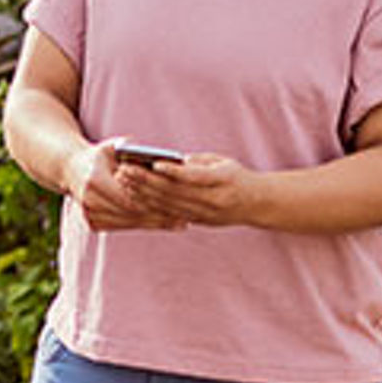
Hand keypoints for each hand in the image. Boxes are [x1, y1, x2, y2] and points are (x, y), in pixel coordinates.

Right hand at [62, 138, 186, 231]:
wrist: (71, 169)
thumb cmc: (101, 154)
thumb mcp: (114, 145)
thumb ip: (133, 150)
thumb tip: (159, 158)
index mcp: (94, 180)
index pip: (129, 197)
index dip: (154, 203)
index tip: (177, 203)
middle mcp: (89, 200)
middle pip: (132, 213)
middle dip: (159, 217)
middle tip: (184, 218)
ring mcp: (89, 214)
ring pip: (129, 223)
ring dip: (155, 224)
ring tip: (179, 223)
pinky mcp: (92, 223)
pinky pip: (123, 226)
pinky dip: (144, 225)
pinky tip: (164, 224)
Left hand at [115, 153, 259, 227]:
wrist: (256, 204)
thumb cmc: (237, 176)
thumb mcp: (223, 162)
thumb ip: (199, 162)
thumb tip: (171, 161)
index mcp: (223, 181)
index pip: (194, 178)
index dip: (173, 172)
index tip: (154, 164)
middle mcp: (213, 201)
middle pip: (175, 192)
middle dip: (148, 182)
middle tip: (126, 171)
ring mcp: (205, 214)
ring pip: (169, 205)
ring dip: (145, 194)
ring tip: (125, 182)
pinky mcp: (198, 221)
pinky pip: (171, 214)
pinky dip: (152, 205)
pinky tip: (136, 197)